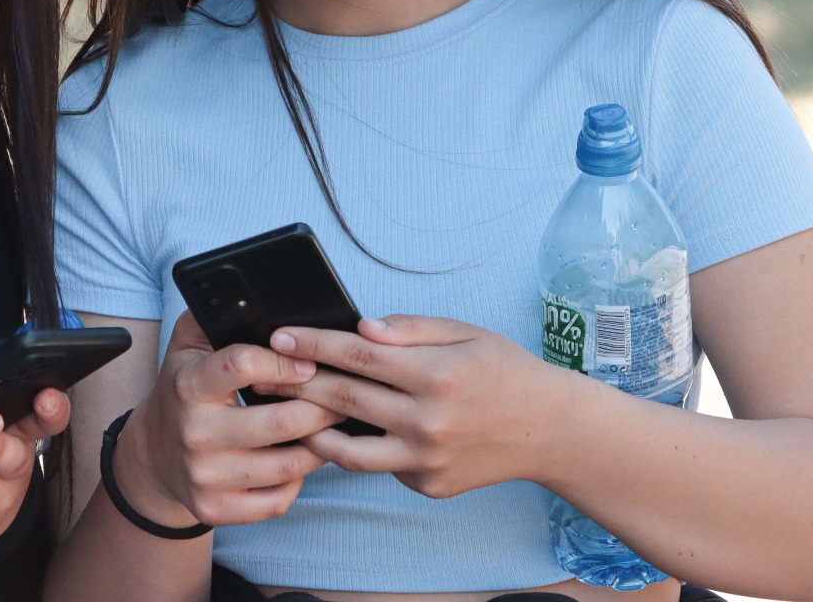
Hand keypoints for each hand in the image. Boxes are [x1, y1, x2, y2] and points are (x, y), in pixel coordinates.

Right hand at [111, 311, 343, 527]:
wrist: (152, 457)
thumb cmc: (183, 390)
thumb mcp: (187, 345)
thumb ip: (215, 313)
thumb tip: (255, 295)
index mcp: (188, 385)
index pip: (242, 365)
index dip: (284, 360)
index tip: (310, 359)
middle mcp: (194, 433)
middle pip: (280, 422)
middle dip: (322, 406)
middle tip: (342, 394)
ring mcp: (204, 477)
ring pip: (287, 465)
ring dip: (321, 444)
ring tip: (333, 425)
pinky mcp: (215, 509)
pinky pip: (276, 500)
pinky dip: (298, 480)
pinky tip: (302, 459)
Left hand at [256, 314, 567, 498]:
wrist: (548, 429)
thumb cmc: (504, 372)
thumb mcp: (465, 333)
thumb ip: (410, 328)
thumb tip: (361, 329)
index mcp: (436, 374)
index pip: (358, 356)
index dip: (314, 344)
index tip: (281, 336)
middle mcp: (428, 420)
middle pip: (344, 399)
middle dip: (297, 382)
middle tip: (263, 372)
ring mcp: (426, 459)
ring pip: (348, 450)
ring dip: (312, 430)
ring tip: (288, 413)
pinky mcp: (427, 485)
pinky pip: (380, 466)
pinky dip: (360, 449)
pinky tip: (344, 432)